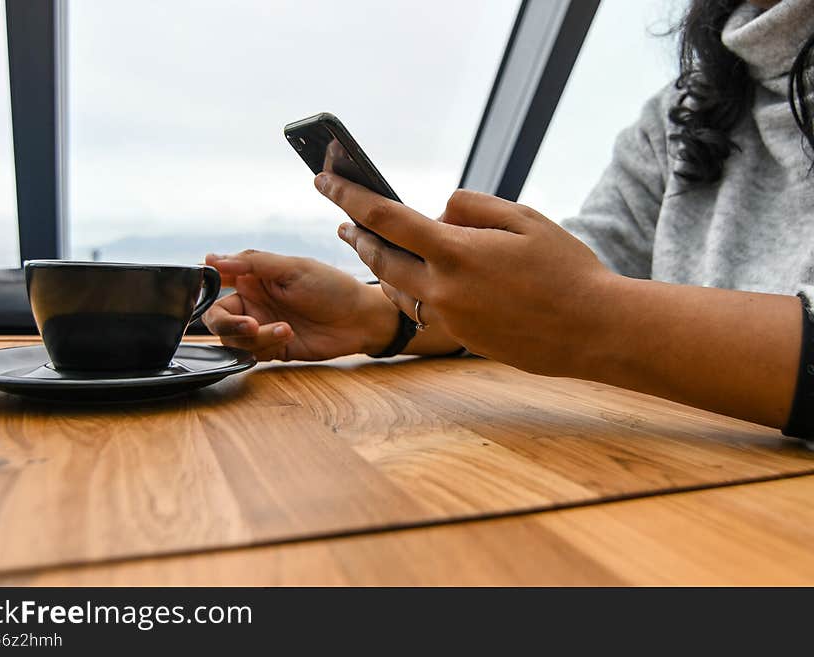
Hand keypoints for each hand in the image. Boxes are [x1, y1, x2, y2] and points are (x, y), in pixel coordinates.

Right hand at [201, 250, 398, 361]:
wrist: (359, 320)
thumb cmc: (332, 287)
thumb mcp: (292, 268)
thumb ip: (252, 263)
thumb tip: (212, 259)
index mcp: (254, 277)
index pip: (216, 280)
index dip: (205, 287)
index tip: (208, 292)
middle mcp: (253, 302)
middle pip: (217, 317)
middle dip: (228, 324)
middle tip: (249, 325)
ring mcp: (262, 326)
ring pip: (233, 339)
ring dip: (255, 337)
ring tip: (284, 328)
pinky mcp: (272, 348)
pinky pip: (252, 353)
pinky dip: (266, 346)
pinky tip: (288, 335)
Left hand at [314, 172, 616, 377]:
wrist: (594, 330)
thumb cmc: (566, 269)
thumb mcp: (525, 219)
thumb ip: (473, 207)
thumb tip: (439, 212)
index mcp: (456, 252)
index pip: (384, 217)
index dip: (348, 195)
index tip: (323, 179)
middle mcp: (443, 289)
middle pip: (379, 258)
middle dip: (357, 236)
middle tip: (342, 221)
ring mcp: (449, 318)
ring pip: (396, 289)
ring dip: (379, 265)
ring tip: (370, 245)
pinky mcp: (461, 337)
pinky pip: (421, 309)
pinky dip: (408, 289)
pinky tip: (410, 279)